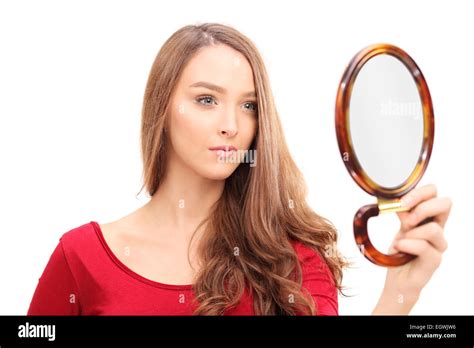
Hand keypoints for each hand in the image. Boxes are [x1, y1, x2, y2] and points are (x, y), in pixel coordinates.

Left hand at [372, 184, 451, 314]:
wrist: (397, 278)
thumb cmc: (400, 251)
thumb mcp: (399, 226)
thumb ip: (403, 212)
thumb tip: (396, 198)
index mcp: (429, 217)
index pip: (434, 193)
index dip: (420, 192)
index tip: (401, 201)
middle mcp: (438, 228)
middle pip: (446, 203)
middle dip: (422, 207)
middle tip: (407, 220)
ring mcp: (438, 244)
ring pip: (433, 229)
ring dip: (411, 233)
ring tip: (401, 241)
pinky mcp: (435, 260)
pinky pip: (423, 246)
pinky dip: (407, 245)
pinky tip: (400, 248)